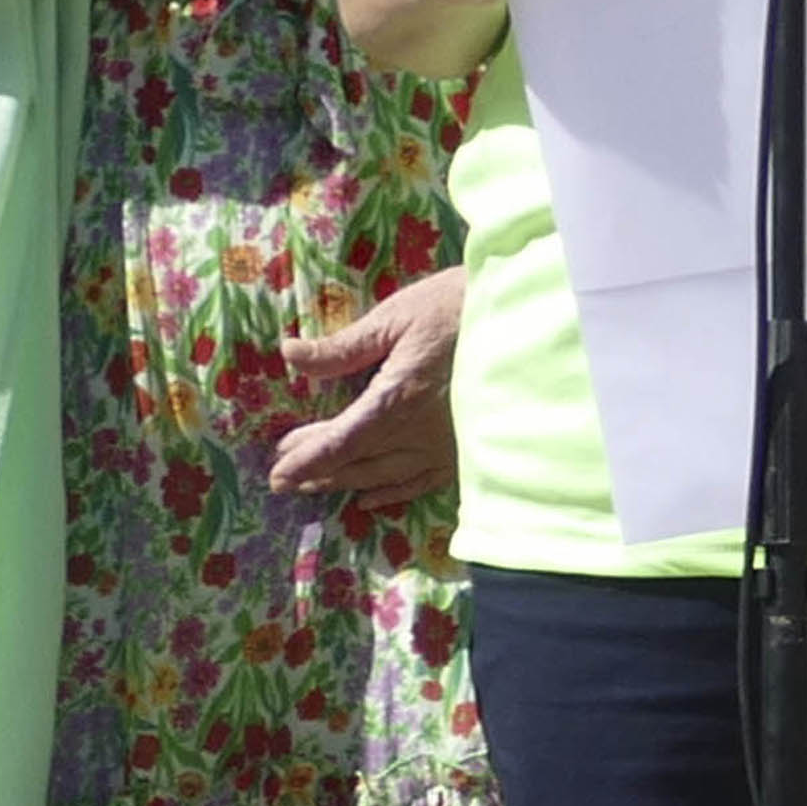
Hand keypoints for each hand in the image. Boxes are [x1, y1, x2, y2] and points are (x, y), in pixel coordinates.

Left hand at [270, 268, 466, 504]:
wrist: (528, 317)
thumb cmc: (460, 306)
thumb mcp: (398, 315)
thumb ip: (344, 346)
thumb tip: (290, 355)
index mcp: (397, 398)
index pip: (340, 441)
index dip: (307, 460)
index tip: (277, 472)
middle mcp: (419, 433)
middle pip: (358, 461)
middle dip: (318, 470)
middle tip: (283, 476)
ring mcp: (446, 445)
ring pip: (386, 476)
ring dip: (346, 481)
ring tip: (316, 485)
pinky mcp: (466, 448)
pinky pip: (422, 482)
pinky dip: (392, 493)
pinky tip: (370, 498)